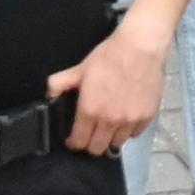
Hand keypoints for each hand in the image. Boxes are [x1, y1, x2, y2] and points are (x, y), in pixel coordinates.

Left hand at [49, 20, 168, 158]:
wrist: (141, 46)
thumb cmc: (110, 55)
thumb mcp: (80, 68)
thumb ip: (59, 84)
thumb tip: (47, 96)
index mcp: (89, 111)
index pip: (78, 143)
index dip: (74, 142)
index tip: (74, 138)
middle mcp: (109, 120)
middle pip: (97, 149)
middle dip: (91, 143)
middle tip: (92, 132)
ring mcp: (129, 120)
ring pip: (117, 144)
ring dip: (111, 138)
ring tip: (110, 126)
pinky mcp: (147, 116)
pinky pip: (135, 134)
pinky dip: (129, 130)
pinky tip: (126, 118)